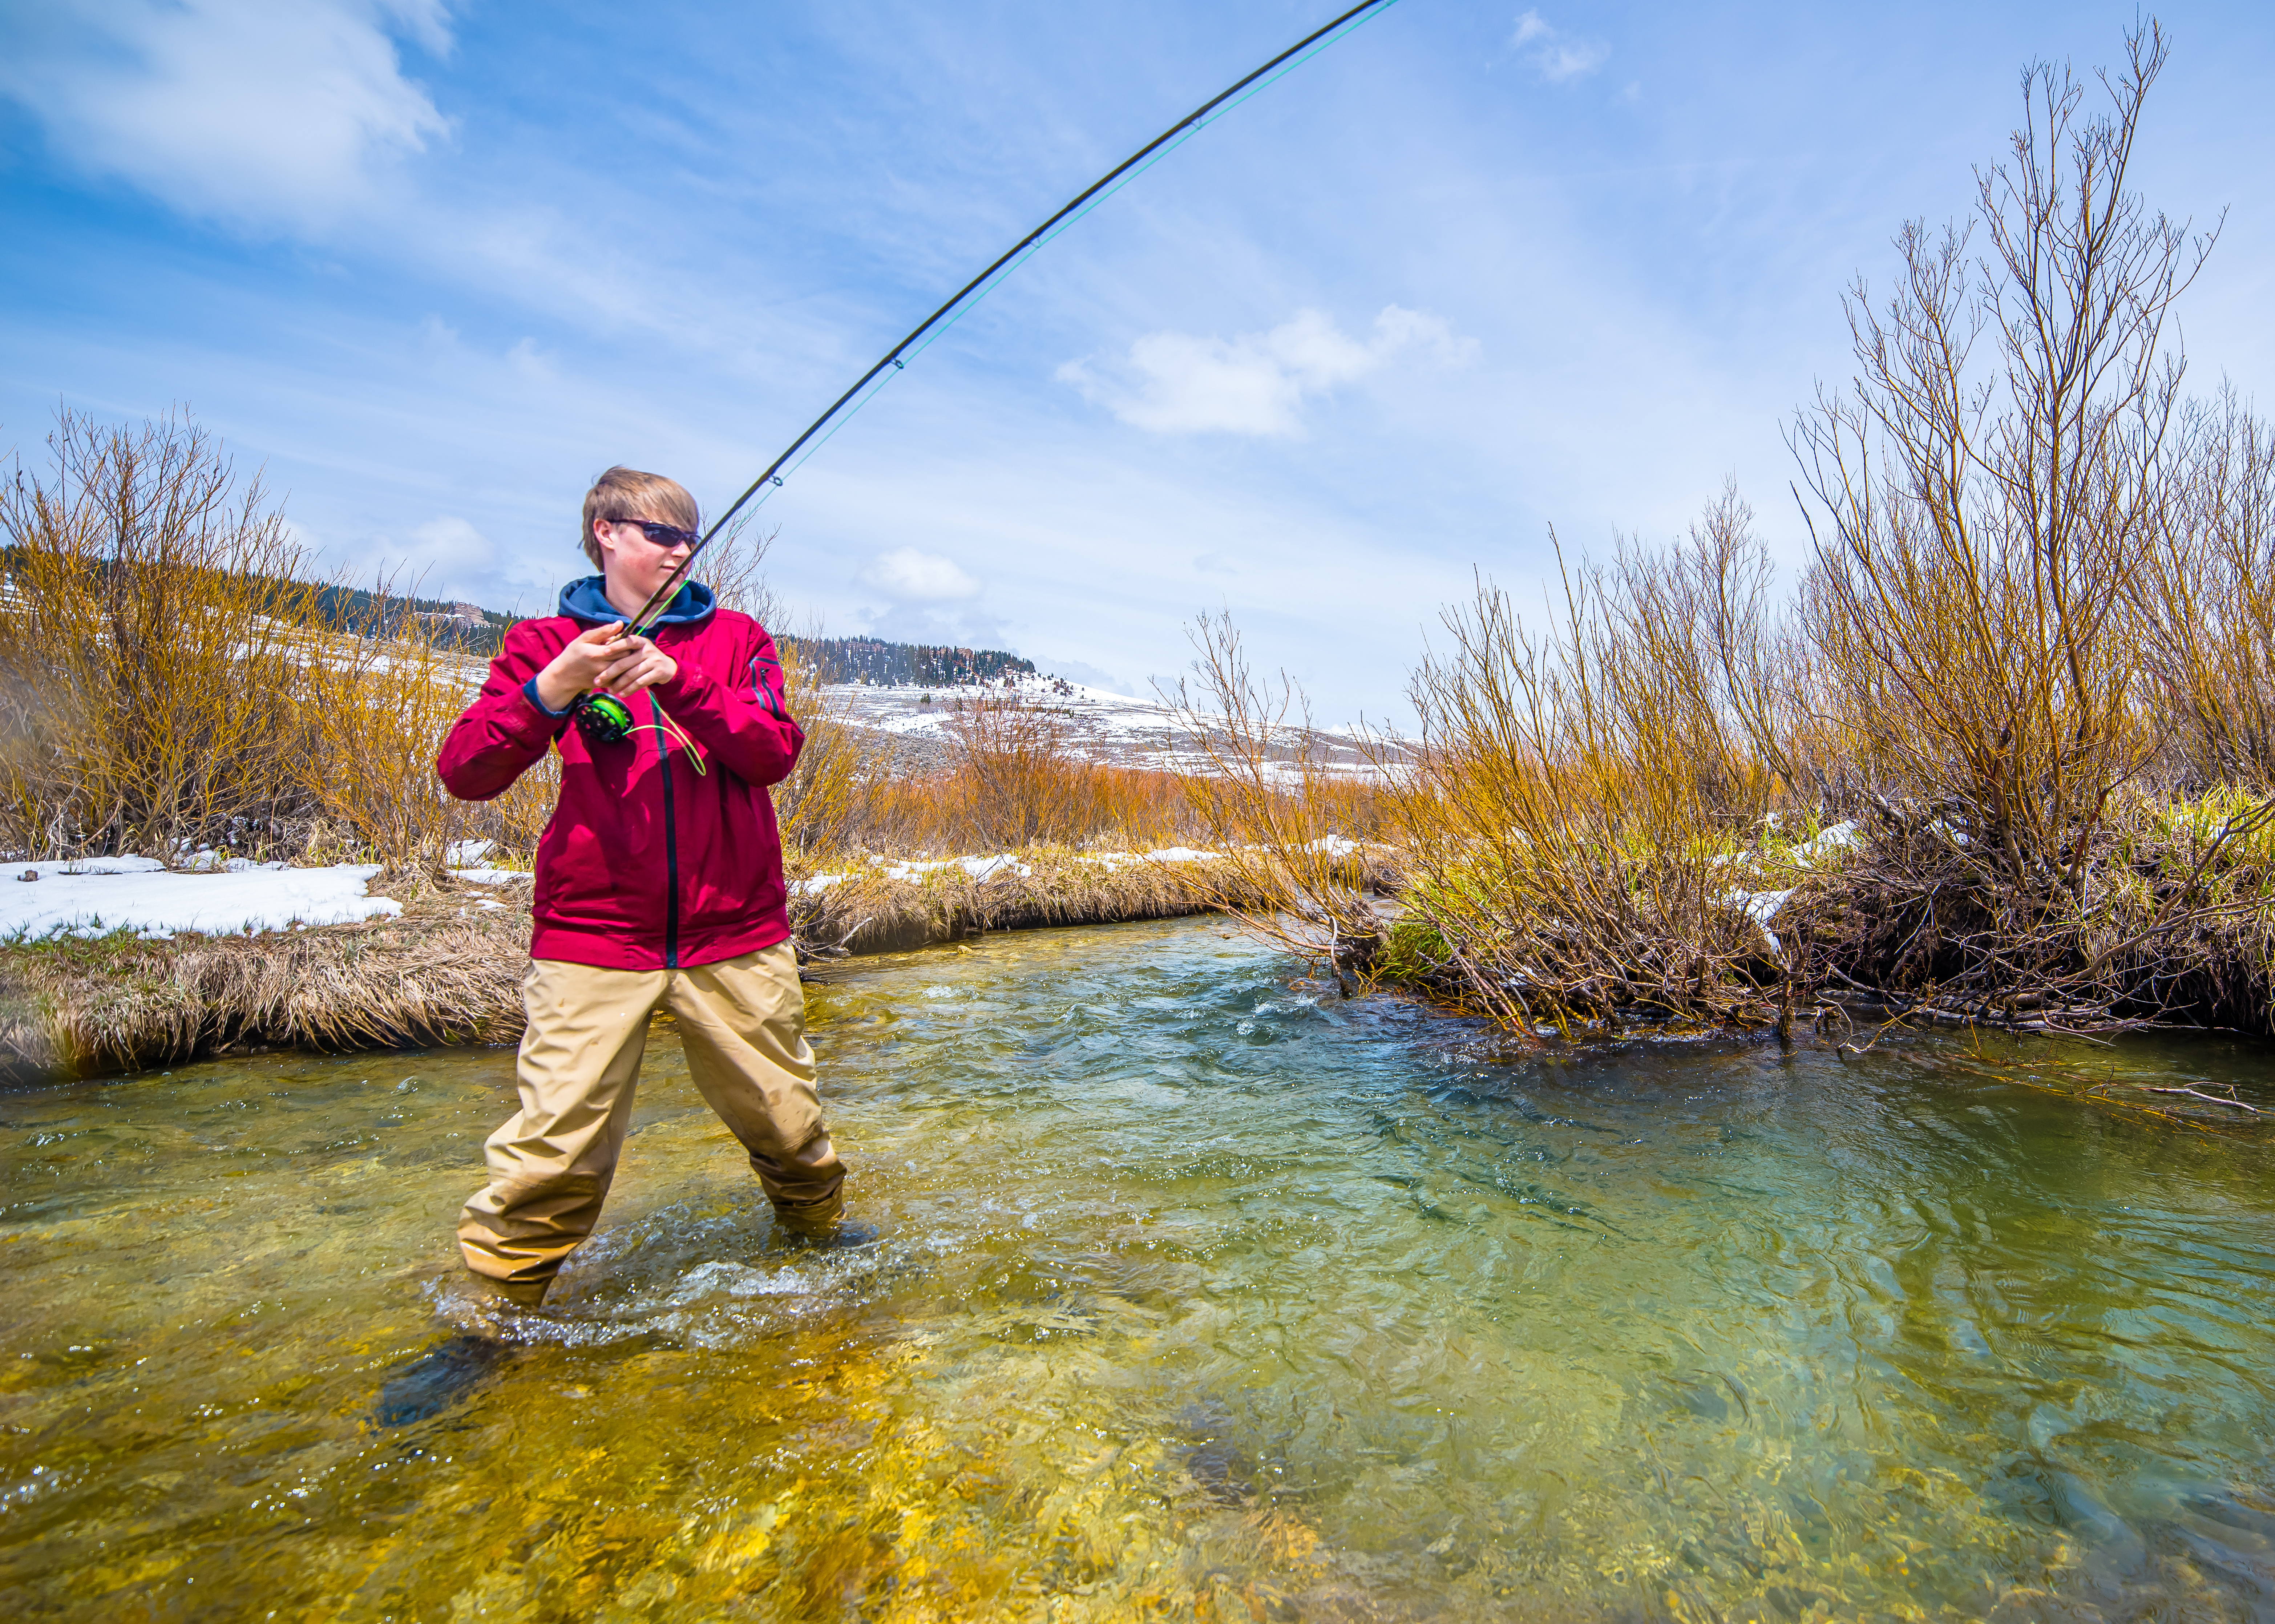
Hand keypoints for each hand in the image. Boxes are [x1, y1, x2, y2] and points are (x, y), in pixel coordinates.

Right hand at [532, 622, 668, 711]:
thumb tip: (621, 624)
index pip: (621, 647)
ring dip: (633, 662)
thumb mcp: (584, 638)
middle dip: (633, 651)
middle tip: (637, 646)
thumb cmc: (574, 653)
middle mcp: (602, 667)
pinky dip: (628, 671)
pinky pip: (623, 677)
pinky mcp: (607, 684)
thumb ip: (603, 632)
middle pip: (626, 659)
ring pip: (627, 669)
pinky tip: (629, 665)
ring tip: (635, 655)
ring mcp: (605, 677)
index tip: (632, 637)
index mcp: (596, 653)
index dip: (630, 642)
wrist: (565, 675)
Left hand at [595, 632, 677, 696]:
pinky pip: (640, 683)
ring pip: (631, 675)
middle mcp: (648, 650)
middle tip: (597, 681)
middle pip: (624, 662)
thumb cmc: (646, 658)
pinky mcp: (659, 673)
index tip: (603, 652)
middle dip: (609, 673)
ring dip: (618, 684)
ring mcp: (654, 661)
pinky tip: (622, 694)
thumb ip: (625, 647)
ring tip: (609, 691)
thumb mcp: (638, 649)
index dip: (615, 646)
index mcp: (641, 641)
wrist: (669, 667)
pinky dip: (629, 690)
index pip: (627, 641)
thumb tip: (604, 644)